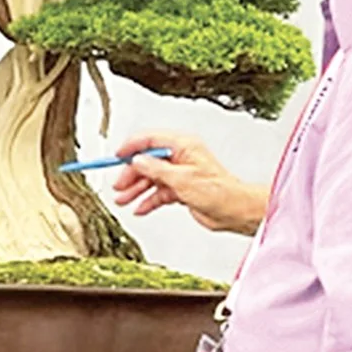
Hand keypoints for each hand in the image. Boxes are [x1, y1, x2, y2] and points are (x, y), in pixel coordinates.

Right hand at [112, 134, 265, 236]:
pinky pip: (159, 192)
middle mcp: (181, 157)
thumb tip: (137, 161)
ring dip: (136, 189)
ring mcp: (180, 174)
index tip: (117, 156)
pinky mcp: (181, 189)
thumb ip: (155, 169)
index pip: (151, 140)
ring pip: (152, 178)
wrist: (234, 210)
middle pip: (148, 161)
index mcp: (184, 146)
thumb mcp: (181, 178)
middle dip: (131, 174)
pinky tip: (140, 208)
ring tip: (123, 199)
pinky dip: (149, 200)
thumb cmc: (219, 191)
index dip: (132, 147)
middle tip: (119, 186)